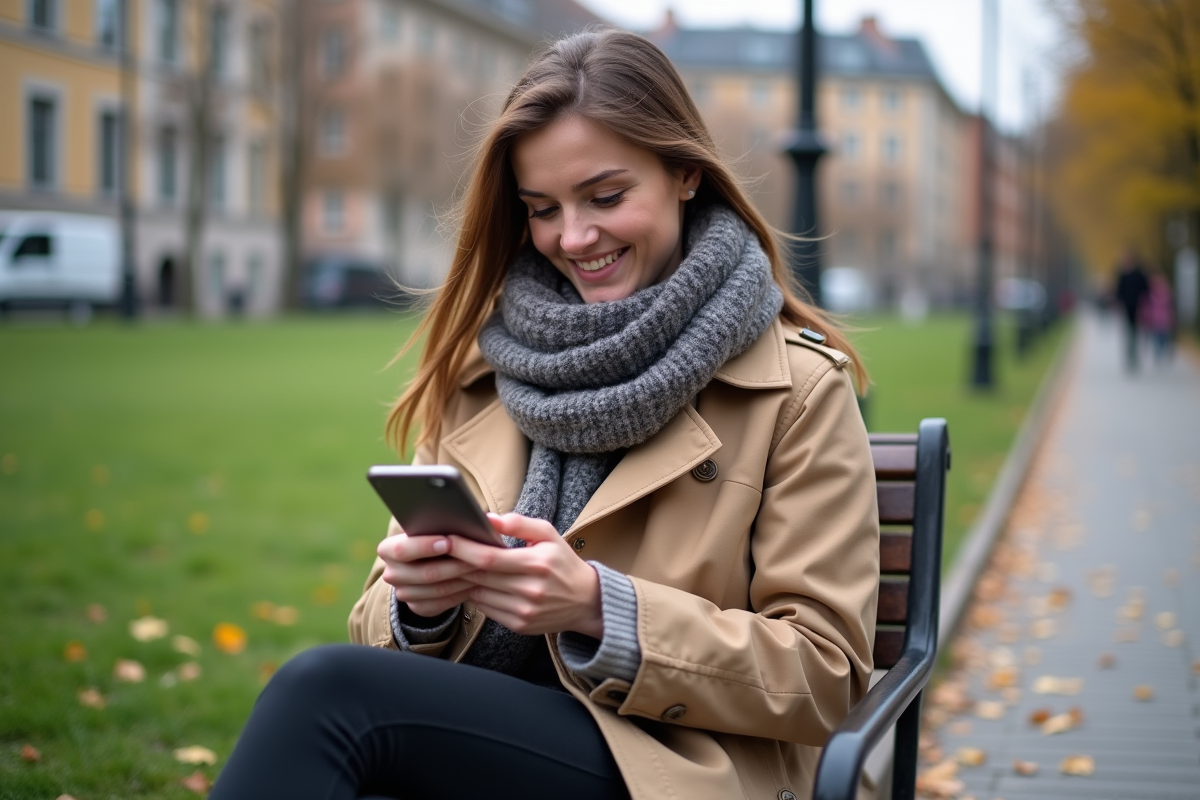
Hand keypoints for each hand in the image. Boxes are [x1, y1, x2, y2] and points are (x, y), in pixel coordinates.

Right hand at [376, 526, 479, 617]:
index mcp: (388, 549)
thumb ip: (439, 523)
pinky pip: (442, 604)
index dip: (425, 546)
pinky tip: (476, 584)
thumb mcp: (430, 528)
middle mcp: (391, 573)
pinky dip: (461, 593)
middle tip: (479, 557)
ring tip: (483, 570)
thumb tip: (469, 520)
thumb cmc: (433, 538)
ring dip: (463, 580)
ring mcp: (403, 593)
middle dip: (454, 565)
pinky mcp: (417, 607)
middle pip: (425, 573)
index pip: (402, 550)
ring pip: (437, 590)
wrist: (424, 563)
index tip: (449, 541)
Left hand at [447, 513, 602, 637]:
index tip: (447, 539)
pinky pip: (486, 610)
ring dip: (464, 581)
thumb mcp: (549, 535)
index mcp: (537, 564)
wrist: (586, 601)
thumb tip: (488, 518)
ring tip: (456, 568)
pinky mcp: (519, 625)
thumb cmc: (563, 563)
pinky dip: (477, 596)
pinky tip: (476, 584)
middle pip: (481, 577)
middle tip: (441, 553)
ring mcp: (524, 611)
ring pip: (480, 594)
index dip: (464, 549)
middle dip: (457, 564)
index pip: (490, 558)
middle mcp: (530, 590)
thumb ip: (519, 524)